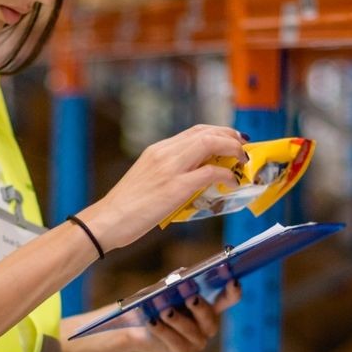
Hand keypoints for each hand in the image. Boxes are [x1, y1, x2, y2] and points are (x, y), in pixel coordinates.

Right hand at [79, 124, 251, 251]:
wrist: (107, 220)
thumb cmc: (126, 207)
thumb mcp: (149, 180)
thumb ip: (170, 173)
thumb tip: (194, 177)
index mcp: (157, 150)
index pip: (194, 131)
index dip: (218, 132)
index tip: (231, 139)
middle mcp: (164, 153)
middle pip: (205, 132)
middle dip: (230, 136)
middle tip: (244, 146)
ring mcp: (170, 168)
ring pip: (209, 144)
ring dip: (232, 149)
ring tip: (242, 160)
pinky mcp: (176, 187)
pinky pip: (209, 172)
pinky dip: (226, 174)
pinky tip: (231, 181)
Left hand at [130, 283, 241, 351]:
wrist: (136, 328)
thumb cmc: (154, 305)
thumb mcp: (162, 290)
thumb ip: (172, 281)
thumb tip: (181, 273)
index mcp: (209, 307)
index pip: (228, 299)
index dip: (233, 291)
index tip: (232, 281)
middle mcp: (207, 326)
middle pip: (210, 317)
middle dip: (200, 307)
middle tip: (191, 298)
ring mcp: (197, 342)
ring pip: (190, 330)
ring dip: (177, 319)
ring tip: (165, 311)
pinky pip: (174, 342)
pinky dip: (162, 330)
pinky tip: (152, 322)